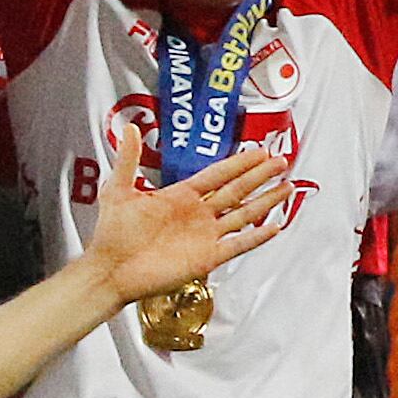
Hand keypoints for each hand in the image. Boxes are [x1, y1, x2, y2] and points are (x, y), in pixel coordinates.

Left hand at [82, 126, 286, 302]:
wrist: (111, 269)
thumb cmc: (113, 233)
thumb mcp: (119, 190)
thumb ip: (128, 159)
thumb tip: (131, 127)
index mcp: (180, 196)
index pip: (217, 175)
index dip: (239, 163)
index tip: (259, 151)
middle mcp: (197, 214)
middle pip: (237, 190)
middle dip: (259, 176)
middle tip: (281, 161)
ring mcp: (205, 235)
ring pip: (243, 215)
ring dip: (265, 202)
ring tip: (286, 187)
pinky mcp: (208, 257)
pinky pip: (238, 245)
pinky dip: (256, 237)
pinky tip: (275, 226)